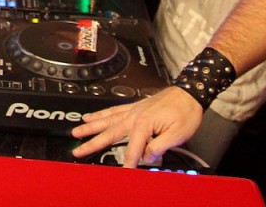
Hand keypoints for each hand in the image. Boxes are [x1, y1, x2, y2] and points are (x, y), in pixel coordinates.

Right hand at [71, 87, 203, 166]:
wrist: (189, 92)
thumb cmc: (186, 112)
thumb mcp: (178, 134)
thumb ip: (160, 146)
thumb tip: (147, 156)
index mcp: (144, 124)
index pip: (133, 148)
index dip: (130, 162)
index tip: (125, 172)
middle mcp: (134, 116)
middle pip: (109, 132)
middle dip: (93, 142)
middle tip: (78, 150)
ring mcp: (132, 110)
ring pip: (106, 120)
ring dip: (91, 126)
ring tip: (76, 131)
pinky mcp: (134, 107)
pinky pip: (113, 111)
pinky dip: (100, 114)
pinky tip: (91, 116)